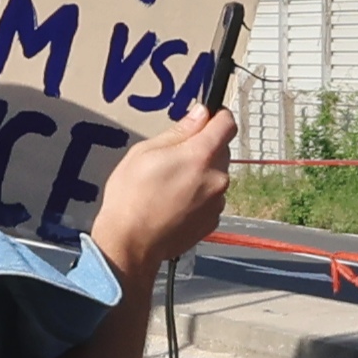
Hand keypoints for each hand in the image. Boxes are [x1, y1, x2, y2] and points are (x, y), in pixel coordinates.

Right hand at [90, 105, 236, 285]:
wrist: (132, 243)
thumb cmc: (131, 196)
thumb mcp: (146, 152)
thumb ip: (179, 132)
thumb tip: (201, 114)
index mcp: (201, 155)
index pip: (227, 124)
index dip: (217, 116)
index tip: (206, 117)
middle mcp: (217, 178)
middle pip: (222, 150)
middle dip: (204, 147)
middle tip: (174, 156)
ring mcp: (218, 202)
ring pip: (216, 175)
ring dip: (201, 173)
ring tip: (170, 184)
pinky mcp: (213, 220)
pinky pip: (212, 198)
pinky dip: (199, 195)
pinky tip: (175, 202)